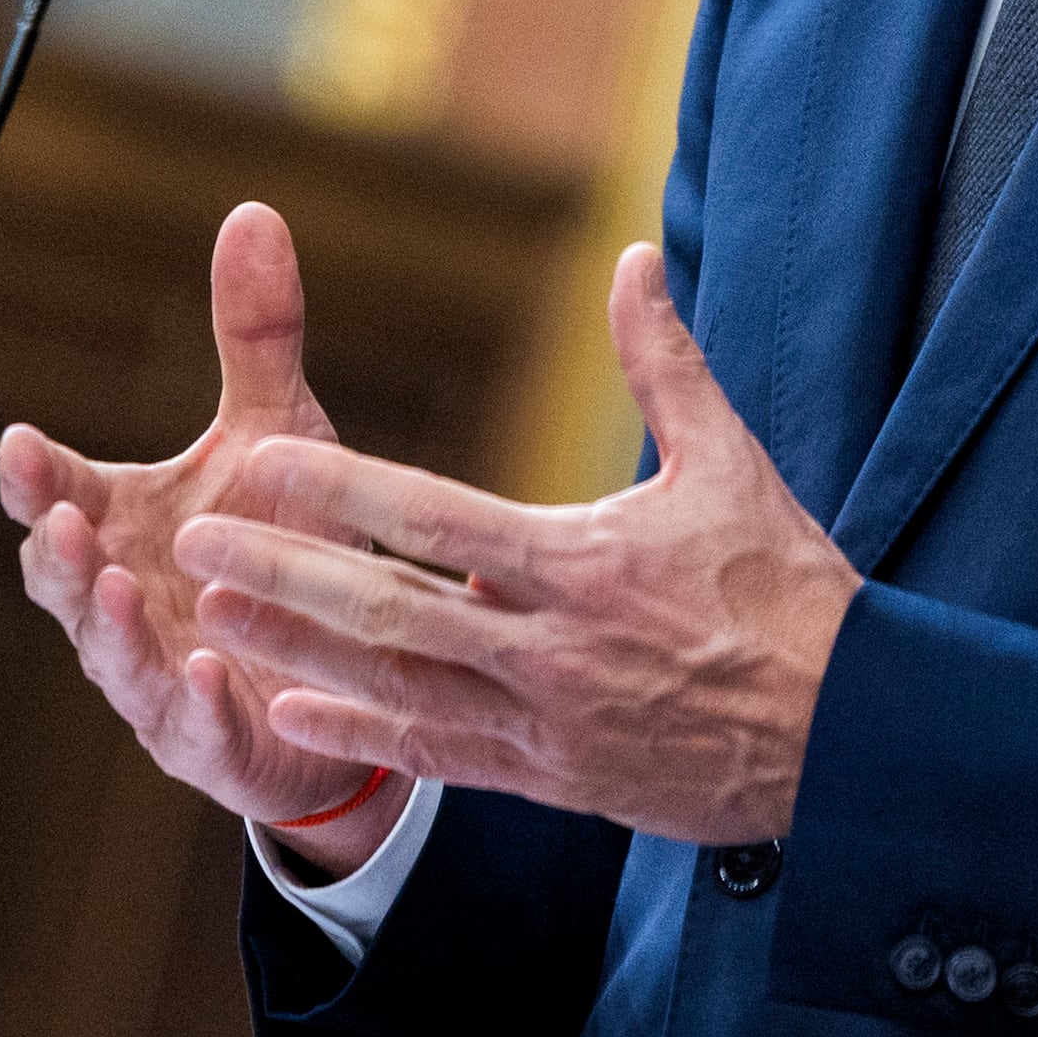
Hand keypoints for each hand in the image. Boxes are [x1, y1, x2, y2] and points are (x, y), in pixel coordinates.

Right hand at [0, 202, 395, 870]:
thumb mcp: (280, 429)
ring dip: (111, 621)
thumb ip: (256, 334)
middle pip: (64, 579)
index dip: (34, 474)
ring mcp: (158, 673)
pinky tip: (214, 672)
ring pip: (112, 654)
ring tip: (123, 584)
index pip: (56, 492)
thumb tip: (251, 210)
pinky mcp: (211, 739)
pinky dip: (198, 702)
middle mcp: (124, 598)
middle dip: (60, 549)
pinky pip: (195, 726)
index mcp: (122, 523)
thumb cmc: (289, 540)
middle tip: (68, 516)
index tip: (20, 443)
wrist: (351, 662)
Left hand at [174, 243, 860, 847]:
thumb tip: (635, 259)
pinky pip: (435, 757)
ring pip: (394, 687)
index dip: (339, 493)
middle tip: (194, 539)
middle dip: (283, 573)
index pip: (434, 521)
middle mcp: (547, 649)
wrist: (842, 739)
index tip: (259, 461)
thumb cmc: (789, 591)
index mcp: (581, 565)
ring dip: (297, 648)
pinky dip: (358, 735)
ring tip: (212, 612)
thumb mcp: (732, 466)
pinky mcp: (548, 777)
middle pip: (388, 610)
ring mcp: (542, 723)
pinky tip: (289, 710)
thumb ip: (665, 364)